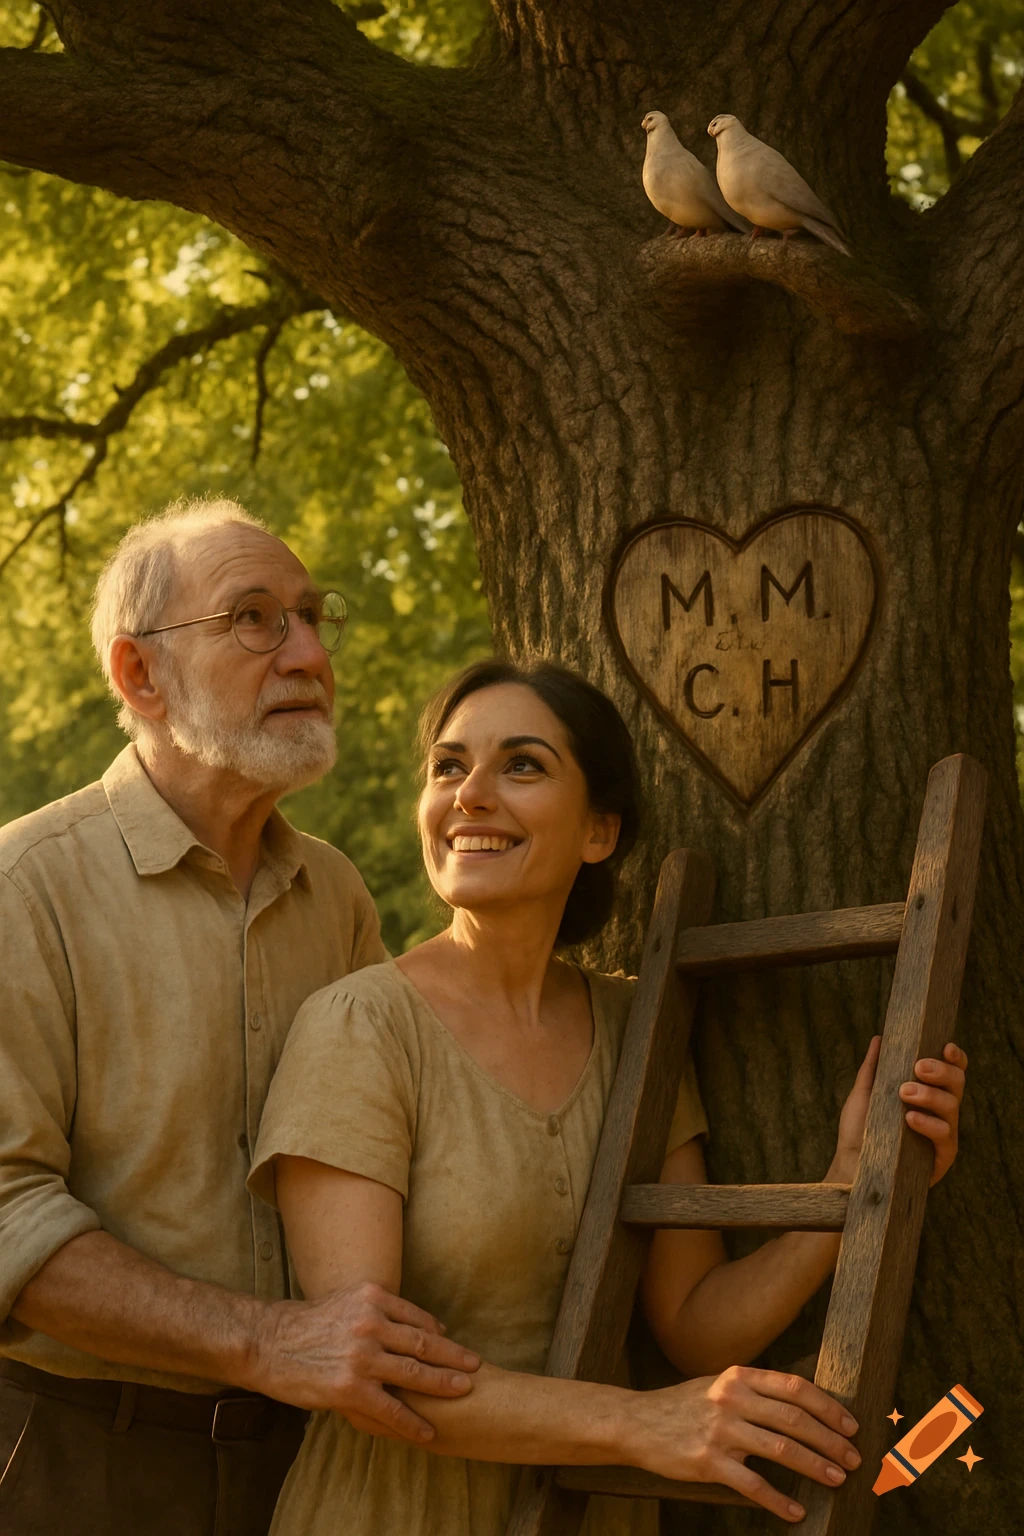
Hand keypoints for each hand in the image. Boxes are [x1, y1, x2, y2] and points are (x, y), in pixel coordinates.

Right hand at [251, 1282, 480, 1442]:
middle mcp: (371, 1324)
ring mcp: (362, 1357)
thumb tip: (408, 1324)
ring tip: (465, 1392)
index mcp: (372, 1298)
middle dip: (453, 1357)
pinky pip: (391, 1408)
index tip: (452, 1344)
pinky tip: (427, 1430)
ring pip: (415, 1374)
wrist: (267, 1342)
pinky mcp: (350, 1389)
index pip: (417, 1317)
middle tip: (475, 1365)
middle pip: (424, 1343)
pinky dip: (412, 1421)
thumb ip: (375, 1309)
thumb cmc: (304, 1323)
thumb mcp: (344, 1301)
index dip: (439, 1334)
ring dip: (444, 1385)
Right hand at [622, 1364, 859, 1522]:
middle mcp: (731, 1399)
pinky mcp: (707, 1462)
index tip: (850, 1425)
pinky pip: (752, 1484)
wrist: (635, 1422)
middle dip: (830, 1440)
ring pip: (780, 1449)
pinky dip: (778, 1500)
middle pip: (794, 1419)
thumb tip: (801, 1405)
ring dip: (815, 1466)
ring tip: (837, 1480)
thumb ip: (753, 1390)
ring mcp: (720, 1431)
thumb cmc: (682, 1405)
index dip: (828, 1407)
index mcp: (738, 1376)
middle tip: (854, 1458)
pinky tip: (795, 1511)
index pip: (794, 1388)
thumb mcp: (717, 1384)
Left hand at [832, 1036, 965, 1187]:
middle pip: (957, 1083)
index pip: (952, 1071)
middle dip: (941, 1071)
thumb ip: (874, 1067)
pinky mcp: (942, 1157)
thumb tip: (880, 1038)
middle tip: (918, 1067)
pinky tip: (911, 1118)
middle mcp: (941, 1111)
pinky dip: (929, 1124)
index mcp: (928, 1092)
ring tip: (904, 1092)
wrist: (851, 1165)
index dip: (955, 1058)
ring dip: (930, 1095)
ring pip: (952, 1107)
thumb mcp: (865, 1093)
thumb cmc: (860, 1129)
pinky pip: (945, 1136)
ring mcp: (944, 1133)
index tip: (946, 1047)